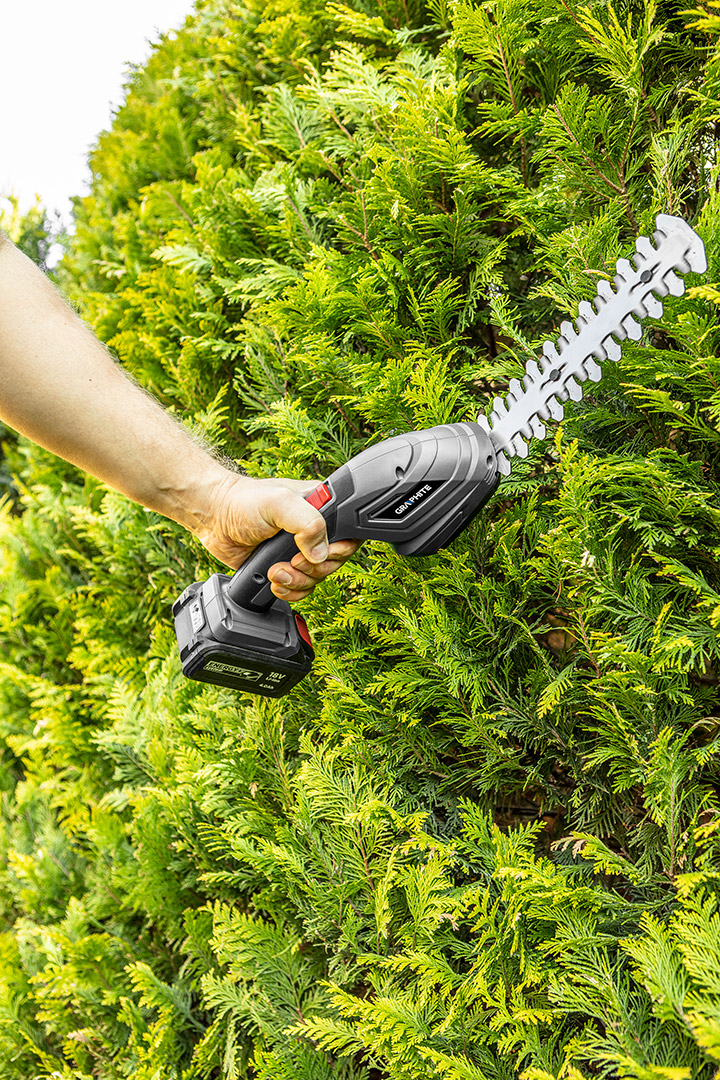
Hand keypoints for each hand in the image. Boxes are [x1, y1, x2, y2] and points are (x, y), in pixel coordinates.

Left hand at [190, 470, 360, 601]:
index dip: (338, 550)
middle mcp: (314, 531)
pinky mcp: (284, 568)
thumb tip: (321, 553)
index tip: (315, 551)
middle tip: (291, 560)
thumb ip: (308, 523)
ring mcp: (299, 551)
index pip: (350, 535)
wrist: (214, 518)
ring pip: (317, 580)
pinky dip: (289, 591)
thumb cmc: (244, 501)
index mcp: (321, 509)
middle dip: (312, 569)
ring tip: (275, 570)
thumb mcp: (280, 503)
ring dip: (297, 581)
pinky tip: (274, 580)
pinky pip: (300, 589)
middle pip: (334, 563)